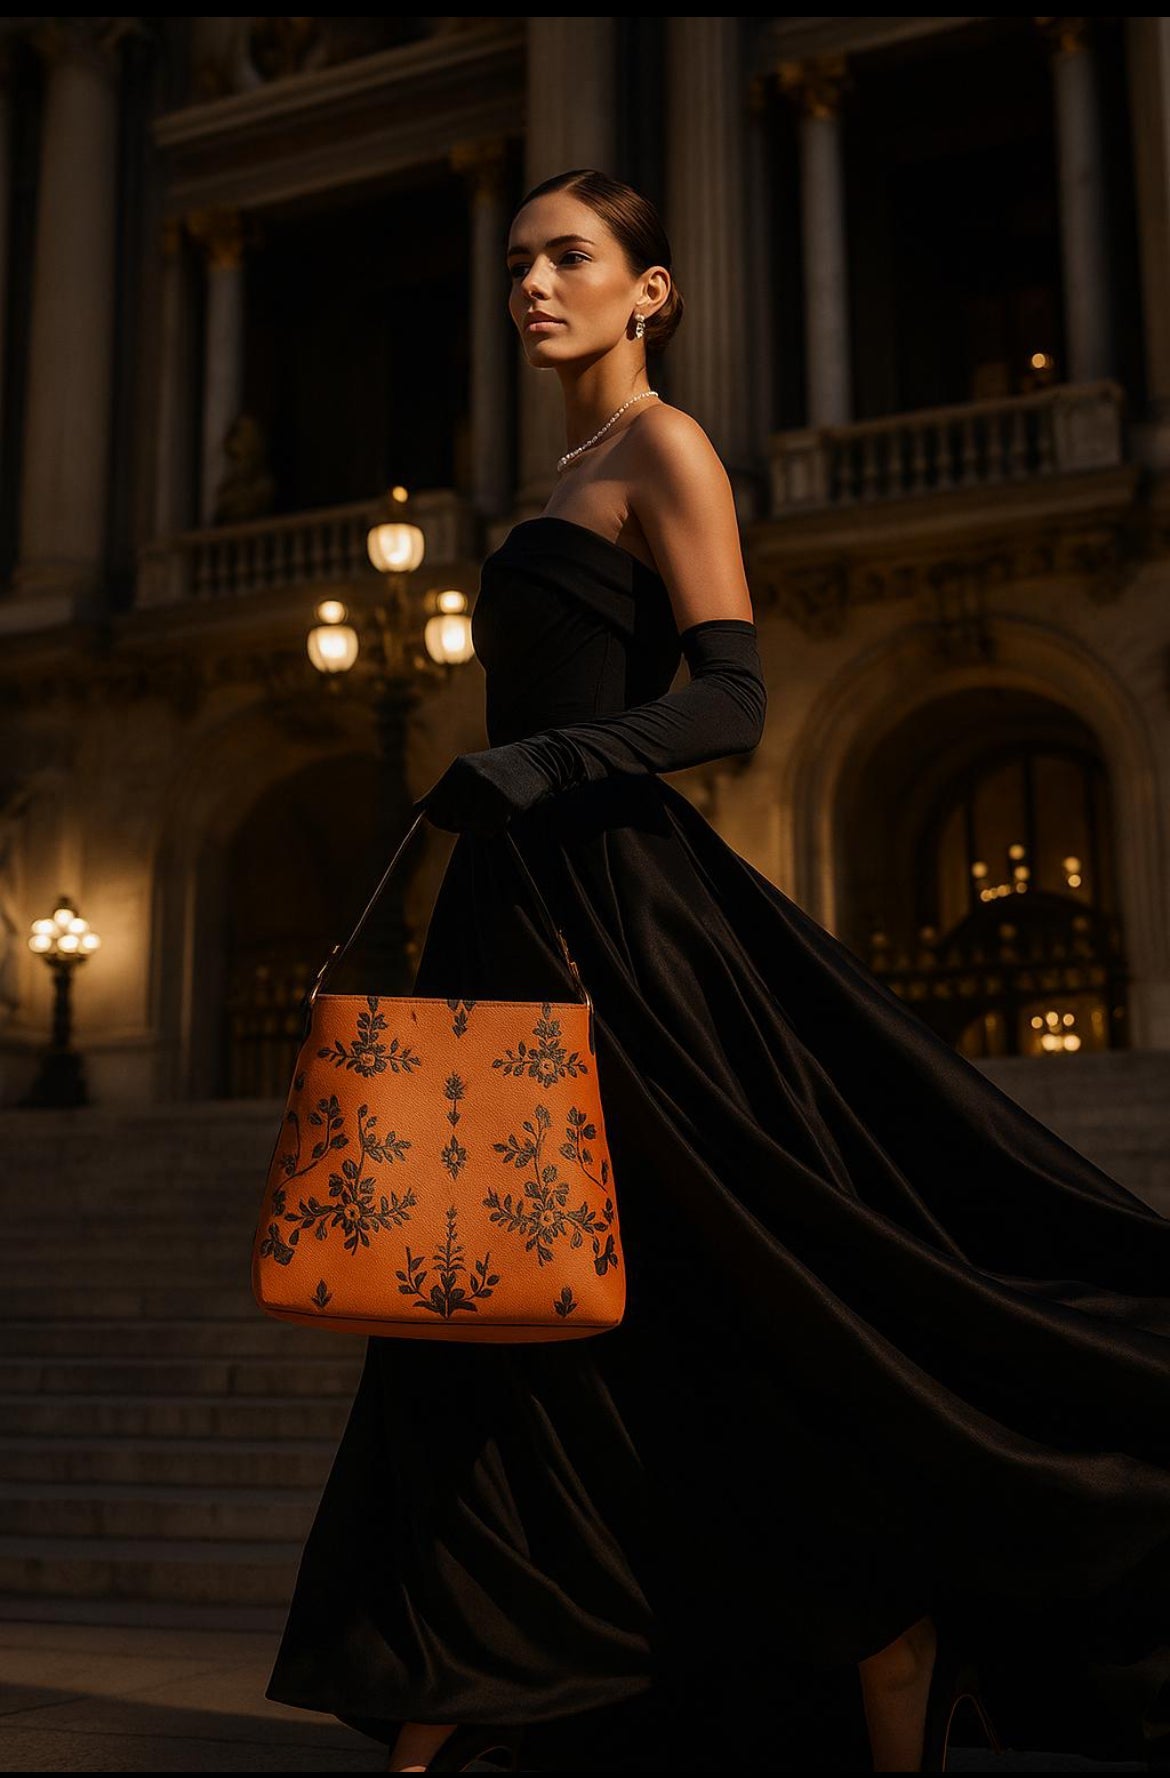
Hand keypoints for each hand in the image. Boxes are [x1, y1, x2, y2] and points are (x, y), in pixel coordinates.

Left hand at [413, 744, 554, 836]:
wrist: (538, 759)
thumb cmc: (501, 771)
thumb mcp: (469, 773)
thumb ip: (444, 791)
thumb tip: (417, 811)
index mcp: (457, 769)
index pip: (430, 808)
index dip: (441, 820)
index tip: (456, 819)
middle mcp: (467, 777)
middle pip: (449, 819)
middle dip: (460, 824)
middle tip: (479, 813)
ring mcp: (485, 788)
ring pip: (469, 825)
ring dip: (480, 825)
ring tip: (495, 808)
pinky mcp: (502, 799)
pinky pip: (488, 827)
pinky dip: (496, 825)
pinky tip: (506, 810)